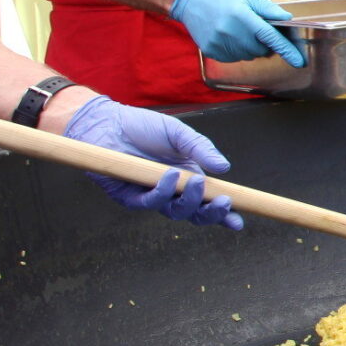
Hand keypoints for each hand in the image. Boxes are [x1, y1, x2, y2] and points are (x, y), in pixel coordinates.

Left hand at [61, 96, 242, 229]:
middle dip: (212, 213)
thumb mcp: (178, 133)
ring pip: (176, 212)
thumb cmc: (142, 128)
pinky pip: (150, 202)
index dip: (223, 214)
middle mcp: (171, 191)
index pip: (208, 201)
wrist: (107, 123)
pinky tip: (170, 175)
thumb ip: (201, 149)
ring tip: (197, 181)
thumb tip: (224, 167)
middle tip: (224, 202)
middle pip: (195, 214)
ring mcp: (152, 196)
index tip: (238, 222)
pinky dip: (163, 191)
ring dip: (190, 201)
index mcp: (187, 177)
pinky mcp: (130, 197)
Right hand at [167, 0, 302, 65]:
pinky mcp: (211, 51)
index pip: (270, 37)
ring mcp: (219, 43)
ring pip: (249, 56)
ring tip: (241, 30)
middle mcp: (230, 32)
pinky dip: (238, 51)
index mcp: (242, 16)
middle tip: (255, 28)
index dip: (286, 50)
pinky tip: (231, 36)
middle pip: (261, 50)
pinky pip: (234, 58)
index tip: (299, 61)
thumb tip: (287, 20)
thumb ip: (270, 10)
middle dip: (264, 43)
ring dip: (251, 47)